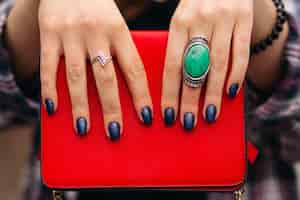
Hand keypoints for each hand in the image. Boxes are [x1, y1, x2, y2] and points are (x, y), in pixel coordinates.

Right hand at [39, 0, 152, 139]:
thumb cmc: (98, 4)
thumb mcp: (118, 18)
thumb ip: (131, 43)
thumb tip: (154, 59)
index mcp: (119, 31)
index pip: (134, 68)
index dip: (141, 95)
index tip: (146, 118)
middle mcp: (97, 33)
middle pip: (106, 78)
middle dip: (111, 109)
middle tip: (115, 133)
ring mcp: (71, 34)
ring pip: (77, 77)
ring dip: (80, 106)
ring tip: (84, 129)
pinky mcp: (49, 33)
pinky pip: (48, 65)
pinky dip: (50, 88)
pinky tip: (52, 108)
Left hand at [162, 0, 253, 129]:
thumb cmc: (196, 4)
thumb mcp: (180, 16)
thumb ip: (176, 43)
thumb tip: (174, 81)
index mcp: (178, 23)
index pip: (172, 65)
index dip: (170, 92)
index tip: (168, 115)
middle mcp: (200, 21)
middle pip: (194, 68)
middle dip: (189, 100)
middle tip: (187, 123)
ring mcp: (224, 19)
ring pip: (217, 64)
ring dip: (212, 94)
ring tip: (208, 116)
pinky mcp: (244, 18)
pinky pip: (241, 52)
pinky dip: (236, 75)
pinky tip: (231, 94)